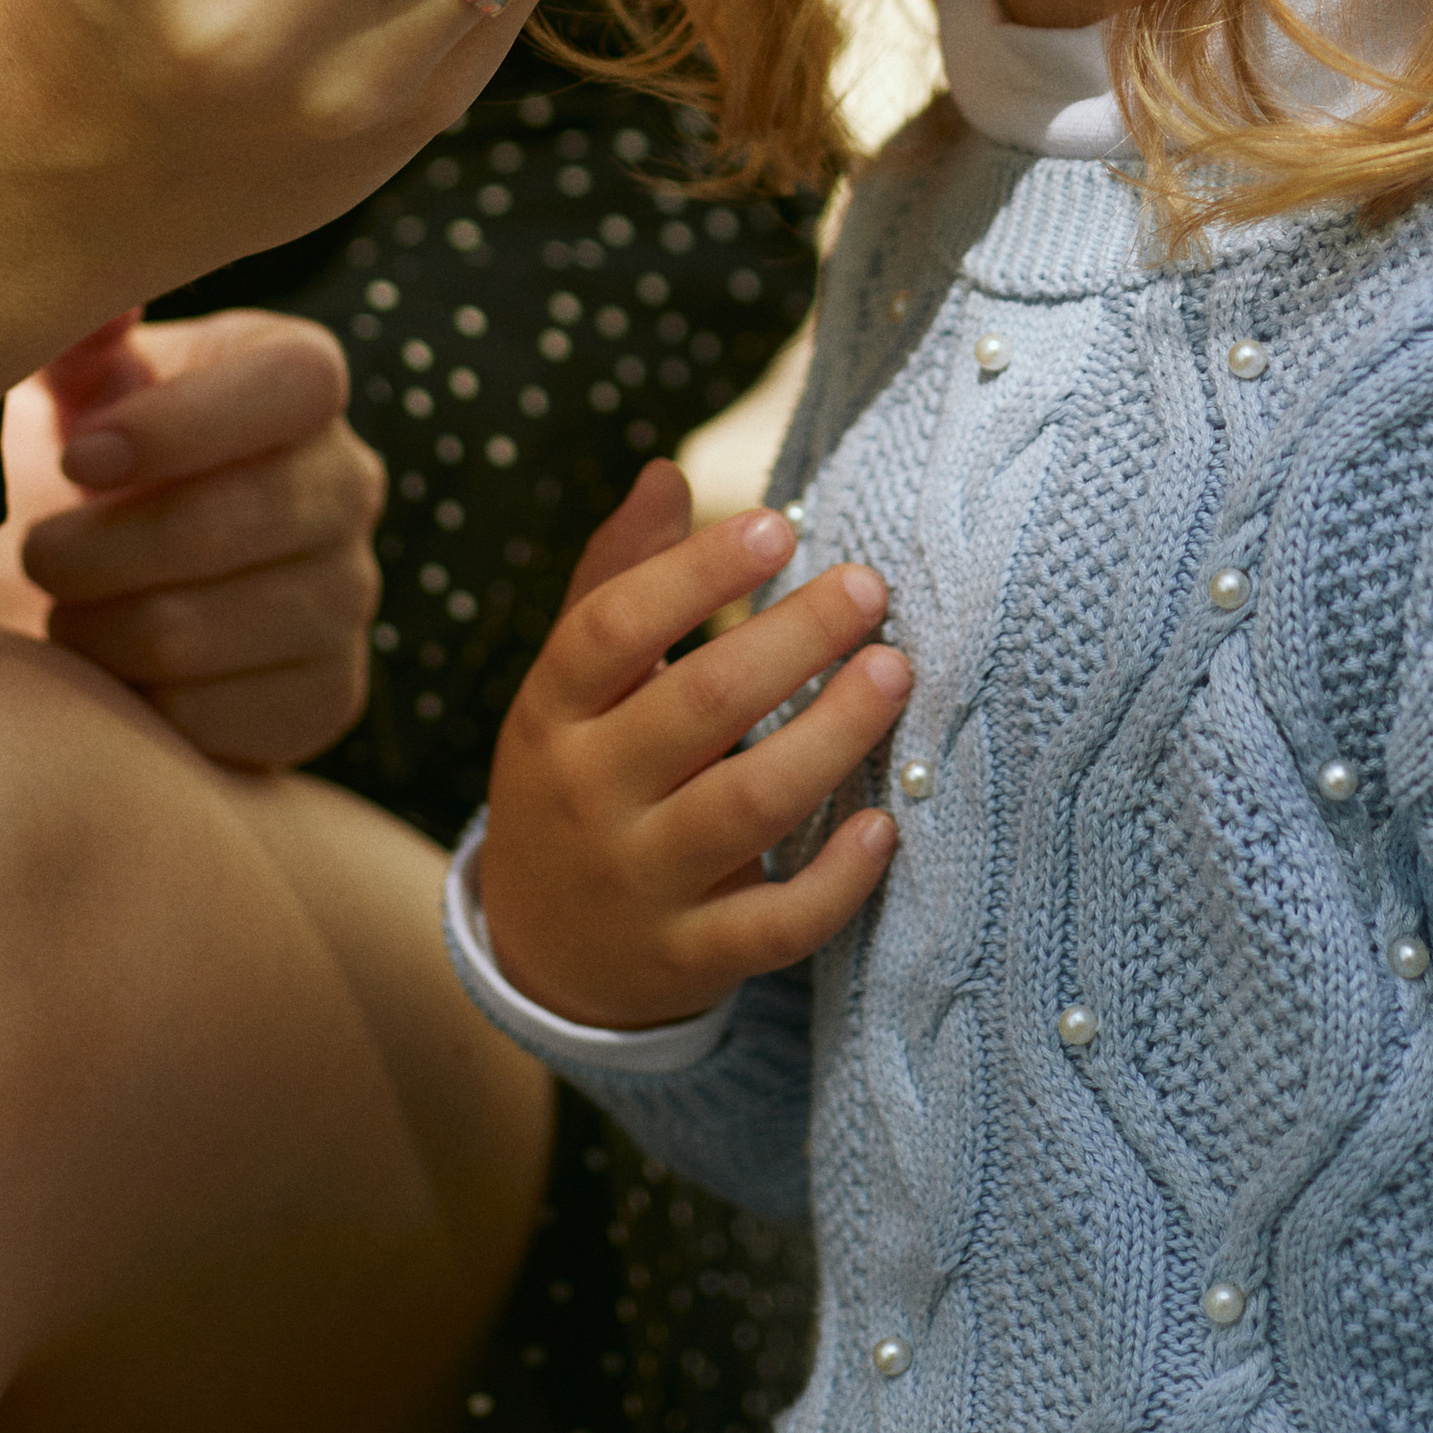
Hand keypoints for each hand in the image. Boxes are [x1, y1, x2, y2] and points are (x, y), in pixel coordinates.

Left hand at [0, 310, 388, 768]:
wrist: (96, 589)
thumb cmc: (79, 463)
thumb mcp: (72, 387)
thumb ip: (81, 339)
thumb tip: (106, 306)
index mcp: (299, 378)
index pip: (297, 386)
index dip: (183, 427)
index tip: (77, 458)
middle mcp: (348, 481)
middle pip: (239, 519)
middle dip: (102, 549)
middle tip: (37, 553)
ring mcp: (350, 594)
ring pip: (202, 632)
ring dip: (100, 633)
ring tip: (64, 613)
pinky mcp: (331, 695)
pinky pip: (222, 721)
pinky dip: (142, 711)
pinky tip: (117, 678)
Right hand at [480, 463, 908, 1028]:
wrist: (539, 954)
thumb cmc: (580, 775)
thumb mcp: (573, 685)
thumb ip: (619, 578)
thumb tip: (666, 472)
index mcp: (552, 712)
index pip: (610, 629)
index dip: (693, 573)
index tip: (779, 526)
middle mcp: (586, 796)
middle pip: (695, 708)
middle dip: (793, 642)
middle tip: (871, 588)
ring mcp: (637, 885)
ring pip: (746, 810)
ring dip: (830, 739)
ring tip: (893, 674)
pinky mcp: (687, 960)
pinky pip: (772, 927)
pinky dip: (834, 883)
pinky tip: (886, 827)